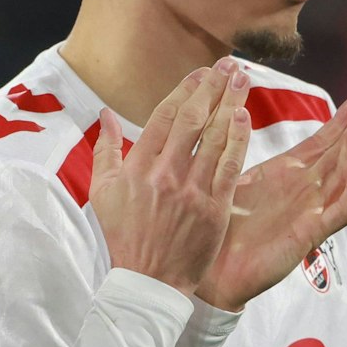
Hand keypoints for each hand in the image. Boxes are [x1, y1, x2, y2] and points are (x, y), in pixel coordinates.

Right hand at [91, 59, 250, 294]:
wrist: (148, 280)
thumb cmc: (124, 235)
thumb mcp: (102, 192)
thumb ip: (105, 149)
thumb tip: (104, 114)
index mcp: (138, 168)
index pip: (164, 118)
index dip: (185, 90)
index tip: (201, 72)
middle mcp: (165, 175)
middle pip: (193, 120)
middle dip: (212, 88)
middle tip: (228, 66)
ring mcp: (191, 191)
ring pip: (214, 138)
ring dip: (230, 105)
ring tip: (242, 80)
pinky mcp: (214, 209)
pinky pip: (229, 167)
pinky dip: (238, 140)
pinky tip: (245, 118)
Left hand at [193, 95, 346, 310]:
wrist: (212, 270)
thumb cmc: (221, 225)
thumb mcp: (233, 177)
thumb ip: (239, 147)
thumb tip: (232, 111)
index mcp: (289, 174)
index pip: (324, 142)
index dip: (341, 120)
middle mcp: (306, 191)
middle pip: (341, 153)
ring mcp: (312, 211)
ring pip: (344, 177)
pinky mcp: (310, 234)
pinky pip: (339, 212)